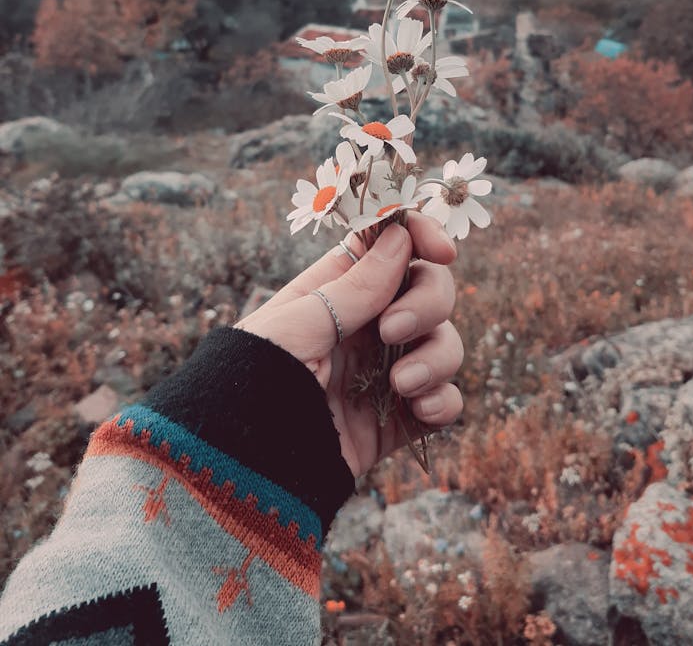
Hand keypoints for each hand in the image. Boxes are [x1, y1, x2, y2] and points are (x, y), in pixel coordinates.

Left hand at [235, 215, 463, 476]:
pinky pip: (443, 401)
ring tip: (402, 385)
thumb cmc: (255, 378)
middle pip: (430, 289)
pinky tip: (422, 410)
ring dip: (437, 357)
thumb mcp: (302, 322)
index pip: (391, 245)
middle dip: (429, 302)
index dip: (421, 237)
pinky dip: (444, 401)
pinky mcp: (396, 420)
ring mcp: (384, 371)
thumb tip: (400, 235)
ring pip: (443, 343)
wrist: (244, 463)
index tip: (442, 251)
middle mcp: (366, 324)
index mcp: (337, 289)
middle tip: (393, 330)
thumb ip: (357, 285)